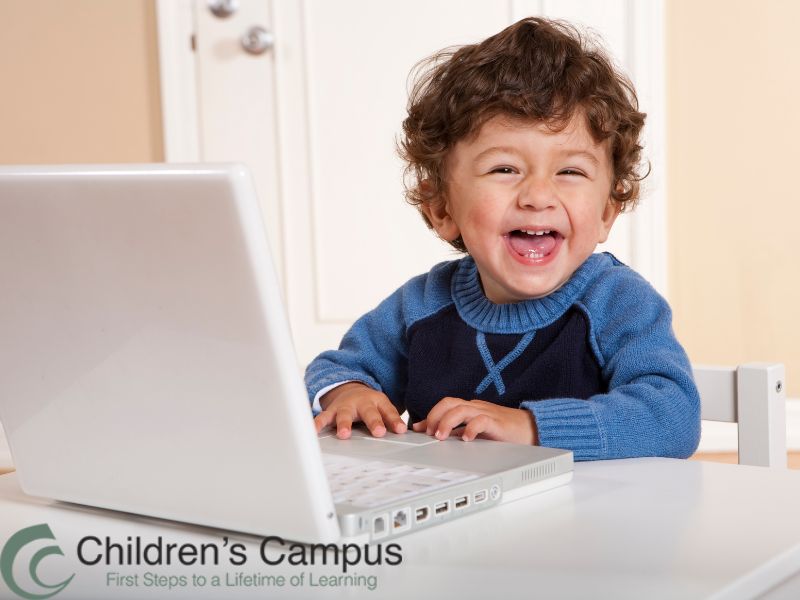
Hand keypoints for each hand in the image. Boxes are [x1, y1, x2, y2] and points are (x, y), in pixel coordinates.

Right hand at [314, 382, 406, 439]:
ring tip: (344, 435)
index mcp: (377, 401)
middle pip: (368, 412)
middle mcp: (361, 403)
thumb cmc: (369, 404)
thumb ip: (392, 420)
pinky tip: (314, 431)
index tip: (400, 430)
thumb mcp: (383, 407)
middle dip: (373, 422)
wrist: (350, 390)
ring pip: (344, 415)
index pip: (388, 411)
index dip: (394, 421)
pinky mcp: (331, 411)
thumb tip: (403, 433)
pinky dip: (318, 424)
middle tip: (379, 432)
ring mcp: (345, 406)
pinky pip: (323, 417)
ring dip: (344, 424)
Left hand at [412, 397, 537, 444]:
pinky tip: (466, 440)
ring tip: (441, 437)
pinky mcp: (497, 422)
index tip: (417, 429)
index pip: (444, 406)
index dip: (429, 416)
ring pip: (461, 408)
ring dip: (447, 422)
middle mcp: (475, 407)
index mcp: (469, 408)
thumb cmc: (503, 430)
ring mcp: (486, 412)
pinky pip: (481, 420)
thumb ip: (457, 431)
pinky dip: (471, 428)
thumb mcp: (475, 431)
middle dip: (435, 415)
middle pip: (449, 402)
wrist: (531, 428)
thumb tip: (435, 434)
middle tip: (429, 433)